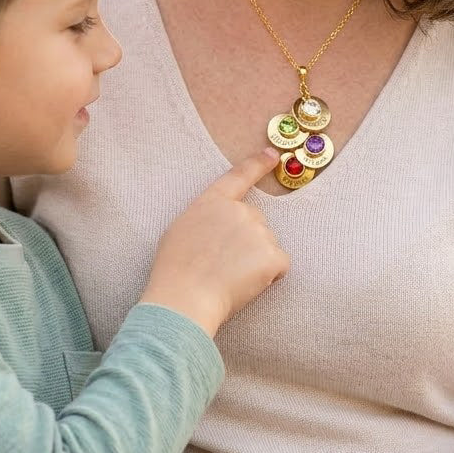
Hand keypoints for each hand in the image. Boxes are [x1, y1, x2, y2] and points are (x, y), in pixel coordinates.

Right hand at [140, 148, 288, 335]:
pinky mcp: (273, 256)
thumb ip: (205, 218)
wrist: (185, 297)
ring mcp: (258, 232)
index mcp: (214, 201)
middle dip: (246, 241)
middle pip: (255, 222)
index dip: (258, 163)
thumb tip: (217, 225)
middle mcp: (240, 211)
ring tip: (230, 278)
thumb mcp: (180, 229)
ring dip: (256, 260)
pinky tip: (246, 284)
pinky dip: (269, 276)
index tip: (274, 154)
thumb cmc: (174, 269)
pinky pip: (279, 265)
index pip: (240, 176)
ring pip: (266, 246)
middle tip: (223, 264)